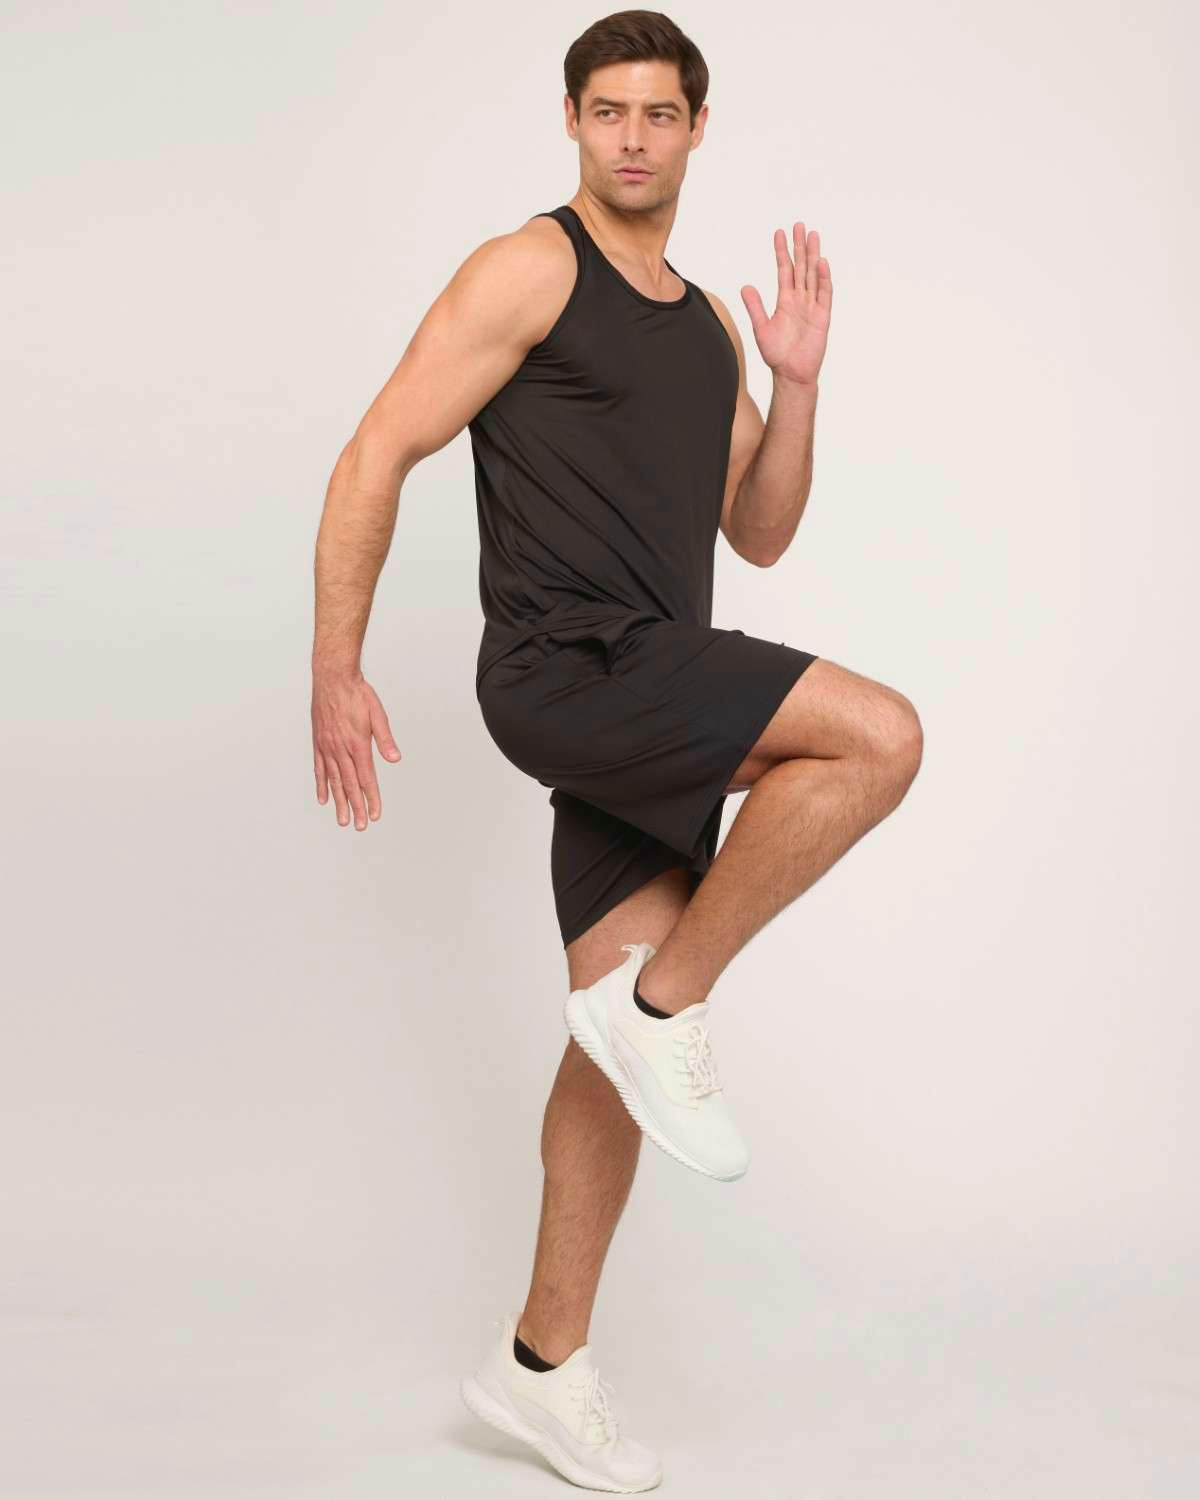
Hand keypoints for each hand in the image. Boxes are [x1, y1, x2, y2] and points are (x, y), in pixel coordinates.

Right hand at [311, 671, 400, 829]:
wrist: (332, 678)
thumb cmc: (357, 694)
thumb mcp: (377, 714)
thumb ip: (385, 739)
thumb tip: (395, 759)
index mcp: (357, 744)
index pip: (367, 778)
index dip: (372, 798)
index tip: (375, 814)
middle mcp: (340, 749)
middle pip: (350, 785)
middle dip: (356, 807)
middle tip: (360, 826)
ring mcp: (327, 747)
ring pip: (334, 781)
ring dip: (339, 802)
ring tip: (343, 820)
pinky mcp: (319, 743)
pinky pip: (319, 769)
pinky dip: (322, 785)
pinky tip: (323, 798)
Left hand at [740, 222, 831, 385]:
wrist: (791, 373)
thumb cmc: (777, 354)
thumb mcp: (761, 327)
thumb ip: (755, 306)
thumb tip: (745, 286)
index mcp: (785, 301)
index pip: (784, 270)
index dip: (782, 252)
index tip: (780, 233)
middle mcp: (800, 300)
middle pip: (801, 267)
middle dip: (800, 246)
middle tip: (799, 225)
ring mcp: (812, 306)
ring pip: (813, 275)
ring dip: (813, 255)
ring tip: (813, 236)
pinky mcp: (822, 317)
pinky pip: (824, 294)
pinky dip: (823, 279)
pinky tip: (822, 263)